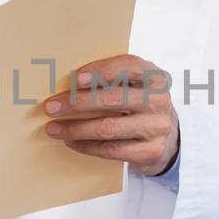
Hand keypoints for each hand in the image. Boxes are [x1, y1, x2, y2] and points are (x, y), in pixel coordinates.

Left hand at [43, 55, 178, 176]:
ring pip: (108, 127)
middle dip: (77, 103)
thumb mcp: (136, 87)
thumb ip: (113, 80)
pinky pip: (111, 150)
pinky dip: (86, 146)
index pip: (129, 67)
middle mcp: (159, 101)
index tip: (74, 79)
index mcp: (155, 77)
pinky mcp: (150, 152)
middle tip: (51, 107)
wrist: (168, 139)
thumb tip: (67, 82)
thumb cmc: (141, 106)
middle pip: (114, 99)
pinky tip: (71, 142)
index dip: (101, 71)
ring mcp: (156, 128)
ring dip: (75, 128)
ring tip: (53, 128)